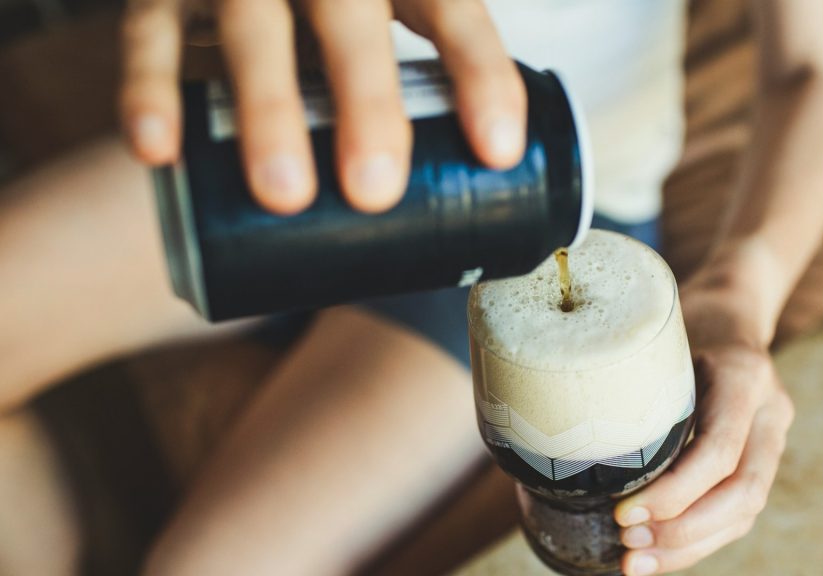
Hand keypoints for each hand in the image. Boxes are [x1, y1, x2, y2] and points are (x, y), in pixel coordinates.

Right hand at [120, 0, 526, 214]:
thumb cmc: (325, 30)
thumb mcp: (378, 40)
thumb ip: (413, 105)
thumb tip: (459, 236)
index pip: (450, 10)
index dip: (479, 75)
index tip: (499, 152)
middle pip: (350, 20)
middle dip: (367, 102)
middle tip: (375, 189)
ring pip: (254, 27)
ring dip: (268, 108)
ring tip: (286, 195)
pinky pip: (148, 34)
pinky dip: (150, 89)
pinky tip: (158, 150)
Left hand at [614, 275, 794, 574]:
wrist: (730, 304)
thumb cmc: (680, 314)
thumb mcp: (654, 329)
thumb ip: (626, 372)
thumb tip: (553, 424)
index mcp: (744, 375)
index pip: (719, 450)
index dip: (674, 493)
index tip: (623, 514)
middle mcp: (770, 410)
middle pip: (742, 493)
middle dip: (683, 532)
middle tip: (627, 547)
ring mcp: (772, 435)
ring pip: (745, 510)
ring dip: (690, 546)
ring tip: (635, 563)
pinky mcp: (761, 454)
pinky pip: (739, 509)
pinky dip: (699, 538)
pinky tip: (659, 553)